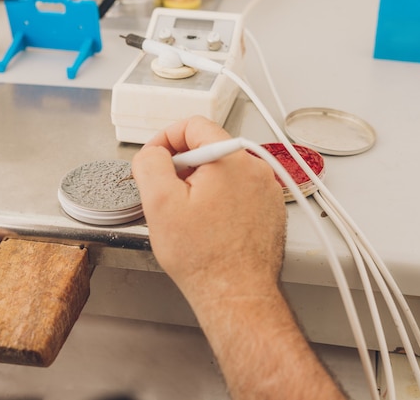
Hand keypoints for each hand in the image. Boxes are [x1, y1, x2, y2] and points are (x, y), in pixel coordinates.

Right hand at [132, 119, 346, 399]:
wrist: (236, 295)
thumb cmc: (204, 258)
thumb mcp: (160, 204)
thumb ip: (150, 163)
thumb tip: (152, 153)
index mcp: (230, 159)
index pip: (194, 125)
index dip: (165, 138)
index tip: (154, 159)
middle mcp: (255, 169)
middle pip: (208, 148)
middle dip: (181, 166)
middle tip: (166, 194)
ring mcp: (266, 191)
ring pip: (222, 172)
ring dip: (199, 185)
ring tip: (187, 217)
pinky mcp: (269, 210)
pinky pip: (237, 192)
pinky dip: (218, 201)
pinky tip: (207, 227)